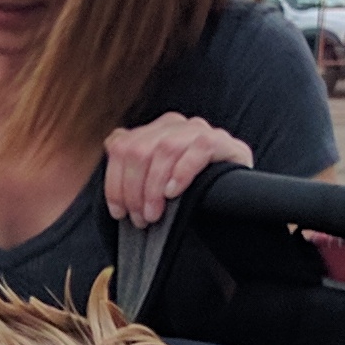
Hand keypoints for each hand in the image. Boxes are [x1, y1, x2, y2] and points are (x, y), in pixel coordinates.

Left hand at [98, 115, 253, 227]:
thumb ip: (132, 169)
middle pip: (139, 149)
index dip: (114, 182)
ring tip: (155, 214)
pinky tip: (174, 193)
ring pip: (165, 148)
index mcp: (152, 131)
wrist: (234, 200)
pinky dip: (182, 172)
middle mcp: (173, 125)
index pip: (121, 146)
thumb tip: (111, 156)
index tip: (118, 212)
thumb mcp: (154, 184)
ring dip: (154, 187)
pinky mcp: (222, 142)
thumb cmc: (188, 195)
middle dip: (133, 190)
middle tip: (140, 219)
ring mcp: (198, 130)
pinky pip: (198, 149)